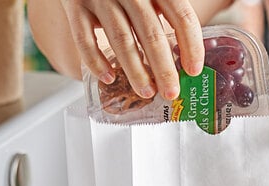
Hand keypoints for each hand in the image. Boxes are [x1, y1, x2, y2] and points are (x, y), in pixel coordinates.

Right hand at [60, 0, 203, 100]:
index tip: (193, 71)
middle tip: (171, 93)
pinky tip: (109, 78)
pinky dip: (96, 62)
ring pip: (122, 40)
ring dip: (136, 72)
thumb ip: (168, 13)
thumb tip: (186, 57)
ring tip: (146, 92)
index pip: (181, 17)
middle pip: (152, 34)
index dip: (191, 46)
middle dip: (164, 69)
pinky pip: (85, 39)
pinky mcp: (75, 6)